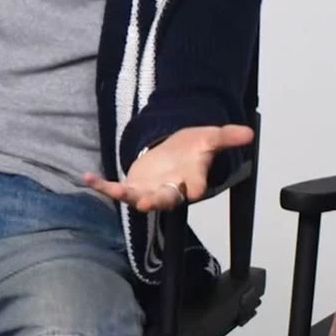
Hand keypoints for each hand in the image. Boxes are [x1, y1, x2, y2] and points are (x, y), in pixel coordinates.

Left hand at [83, 124, 253, 212]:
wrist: (174, 154)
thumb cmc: (192, 149)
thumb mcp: (209, 137)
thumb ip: (226, 136)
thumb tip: (249, 132)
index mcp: (191, 179)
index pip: (197, 185)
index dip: (197, 187)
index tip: (197, 191)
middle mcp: (171, 189)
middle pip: (165, 198)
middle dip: (156, 201)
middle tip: (147, 204)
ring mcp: (150, 191)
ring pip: (139, 198)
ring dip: (127, 196)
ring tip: (116, 191)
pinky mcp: (133, 187)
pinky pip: (115, 189)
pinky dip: (101, 185)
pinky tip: (87, 177)